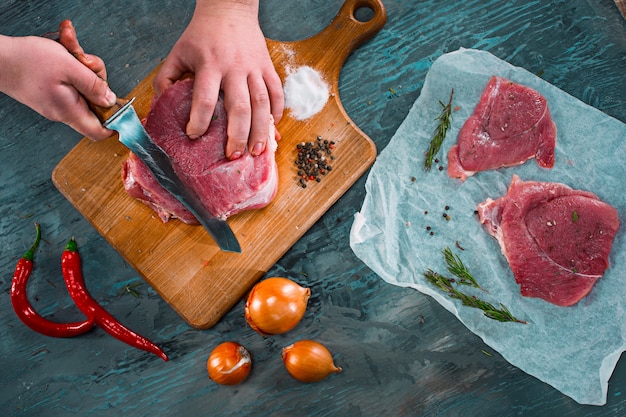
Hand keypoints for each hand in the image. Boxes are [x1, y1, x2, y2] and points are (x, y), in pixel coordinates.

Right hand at [0, 20, 115, 139]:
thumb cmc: (27, 60)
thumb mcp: (70, 66)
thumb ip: (93, 85)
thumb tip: (111, 101)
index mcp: (70, 110)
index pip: (100, 132)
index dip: (115, 123)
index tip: (121, 106)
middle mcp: (63, 112)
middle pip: (96, 104)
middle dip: (97, 79)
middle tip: (85, 61)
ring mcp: (56, 103)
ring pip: (84, 89)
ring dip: (84, 68)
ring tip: (70, 50)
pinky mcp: (50, 94)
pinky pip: (71, 83)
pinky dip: (72, 67)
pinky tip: (64, 52)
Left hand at [153, 0, 283, 159]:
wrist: (229, 8)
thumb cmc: (201, 35)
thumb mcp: (178, 52)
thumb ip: (166, 79)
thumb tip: (160, 109)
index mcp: (210, 64)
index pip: (205, 98)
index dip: (199, 120)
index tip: (194, 136)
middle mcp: (235, 68)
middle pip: (240, 107)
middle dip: (237, 135)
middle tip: (232, 156)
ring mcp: (255, 68)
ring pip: (262, 104)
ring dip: (261, 130)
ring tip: (257, 151)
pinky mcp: (268, 67)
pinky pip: (277, 93)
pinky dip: (277, 113)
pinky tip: (273, 129)